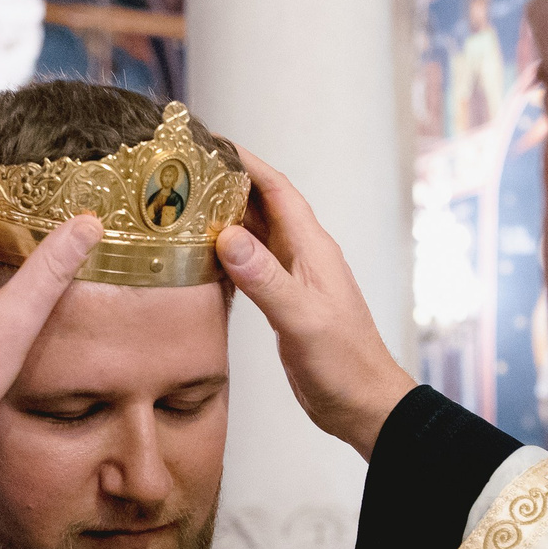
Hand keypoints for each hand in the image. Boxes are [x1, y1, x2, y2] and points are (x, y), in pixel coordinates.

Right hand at [214, 146, 414, 459]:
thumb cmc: (343, 364)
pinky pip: (252, 264)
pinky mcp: (284, 301)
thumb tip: (228, 237)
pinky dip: (227, 253)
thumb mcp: (302, 321)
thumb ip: (267, 280)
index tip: (210, 144)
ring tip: (184, 203)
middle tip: (184, 169)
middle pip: (262, 205)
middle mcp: (303, 255)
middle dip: (227, 183)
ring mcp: (294, 277)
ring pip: (255, 233)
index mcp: (312, 249)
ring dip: (224, 216)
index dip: (247, 163)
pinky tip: (201, 254)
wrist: (363, 404)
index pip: (277, 191)